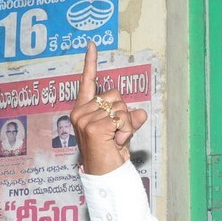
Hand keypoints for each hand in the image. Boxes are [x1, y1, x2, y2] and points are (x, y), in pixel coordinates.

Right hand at [70, 42, 147, 174]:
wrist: (105, 175)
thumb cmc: (110, 155)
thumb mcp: (122, 132)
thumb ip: (129, 119)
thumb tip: (141, 113)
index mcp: (83, 110)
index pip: (87, 82)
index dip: (90, 63)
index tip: (91, 45)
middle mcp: (80, 112)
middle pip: (115, 96)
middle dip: (124, 115)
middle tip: (116, 135)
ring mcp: (84, 119)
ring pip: (121, 108)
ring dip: (126, 125)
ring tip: (116, 140)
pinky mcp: (93, 127)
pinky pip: (122, 119)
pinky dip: (126, 131)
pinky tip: (116, 142)